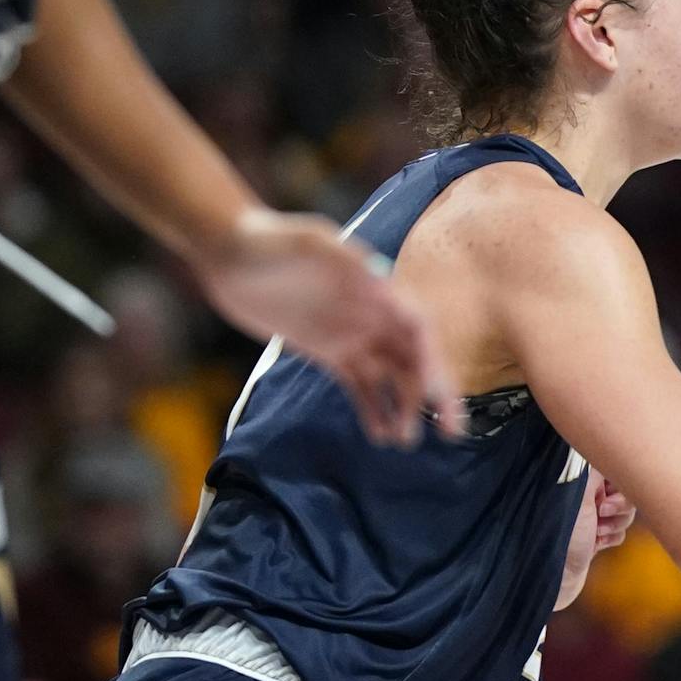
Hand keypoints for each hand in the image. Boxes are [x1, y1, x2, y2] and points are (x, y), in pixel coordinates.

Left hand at [192, 207, 462, 445]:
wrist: (230, 252)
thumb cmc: (269, 238)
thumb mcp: (307, 241)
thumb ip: (343, 258)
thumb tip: (382, 281)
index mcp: (375, 289)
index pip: (418, 329)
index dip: (434, 360)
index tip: (441, 392)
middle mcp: (372, 314)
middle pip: (415, 359)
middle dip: (435, 394)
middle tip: (450, 431)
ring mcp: (352, 334)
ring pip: (391, 378)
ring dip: (404, 408)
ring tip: (404, 441)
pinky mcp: (328, 351)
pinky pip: (358, 385)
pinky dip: (372, 409)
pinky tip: (379, 435)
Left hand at [556, 472, 633, 610]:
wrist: (554, 578)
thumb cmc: (562, 537)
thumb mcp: (580, 498)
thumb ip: (593, 471)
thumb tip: (600, 450)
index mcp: (578, 479)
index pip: (613, 467)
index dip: (618, 483)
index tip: (605, 496)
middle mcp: (585, 493)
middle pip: (625, 489)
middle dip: (619, 506)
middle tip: (601, 515)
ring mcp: (591, 514)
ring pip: (625, 511)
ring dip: (615, 524)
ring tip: (596, 533)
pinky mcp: (596, 532)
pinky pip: (620, 529)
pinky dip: (612, 537)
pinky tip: (596, 544)